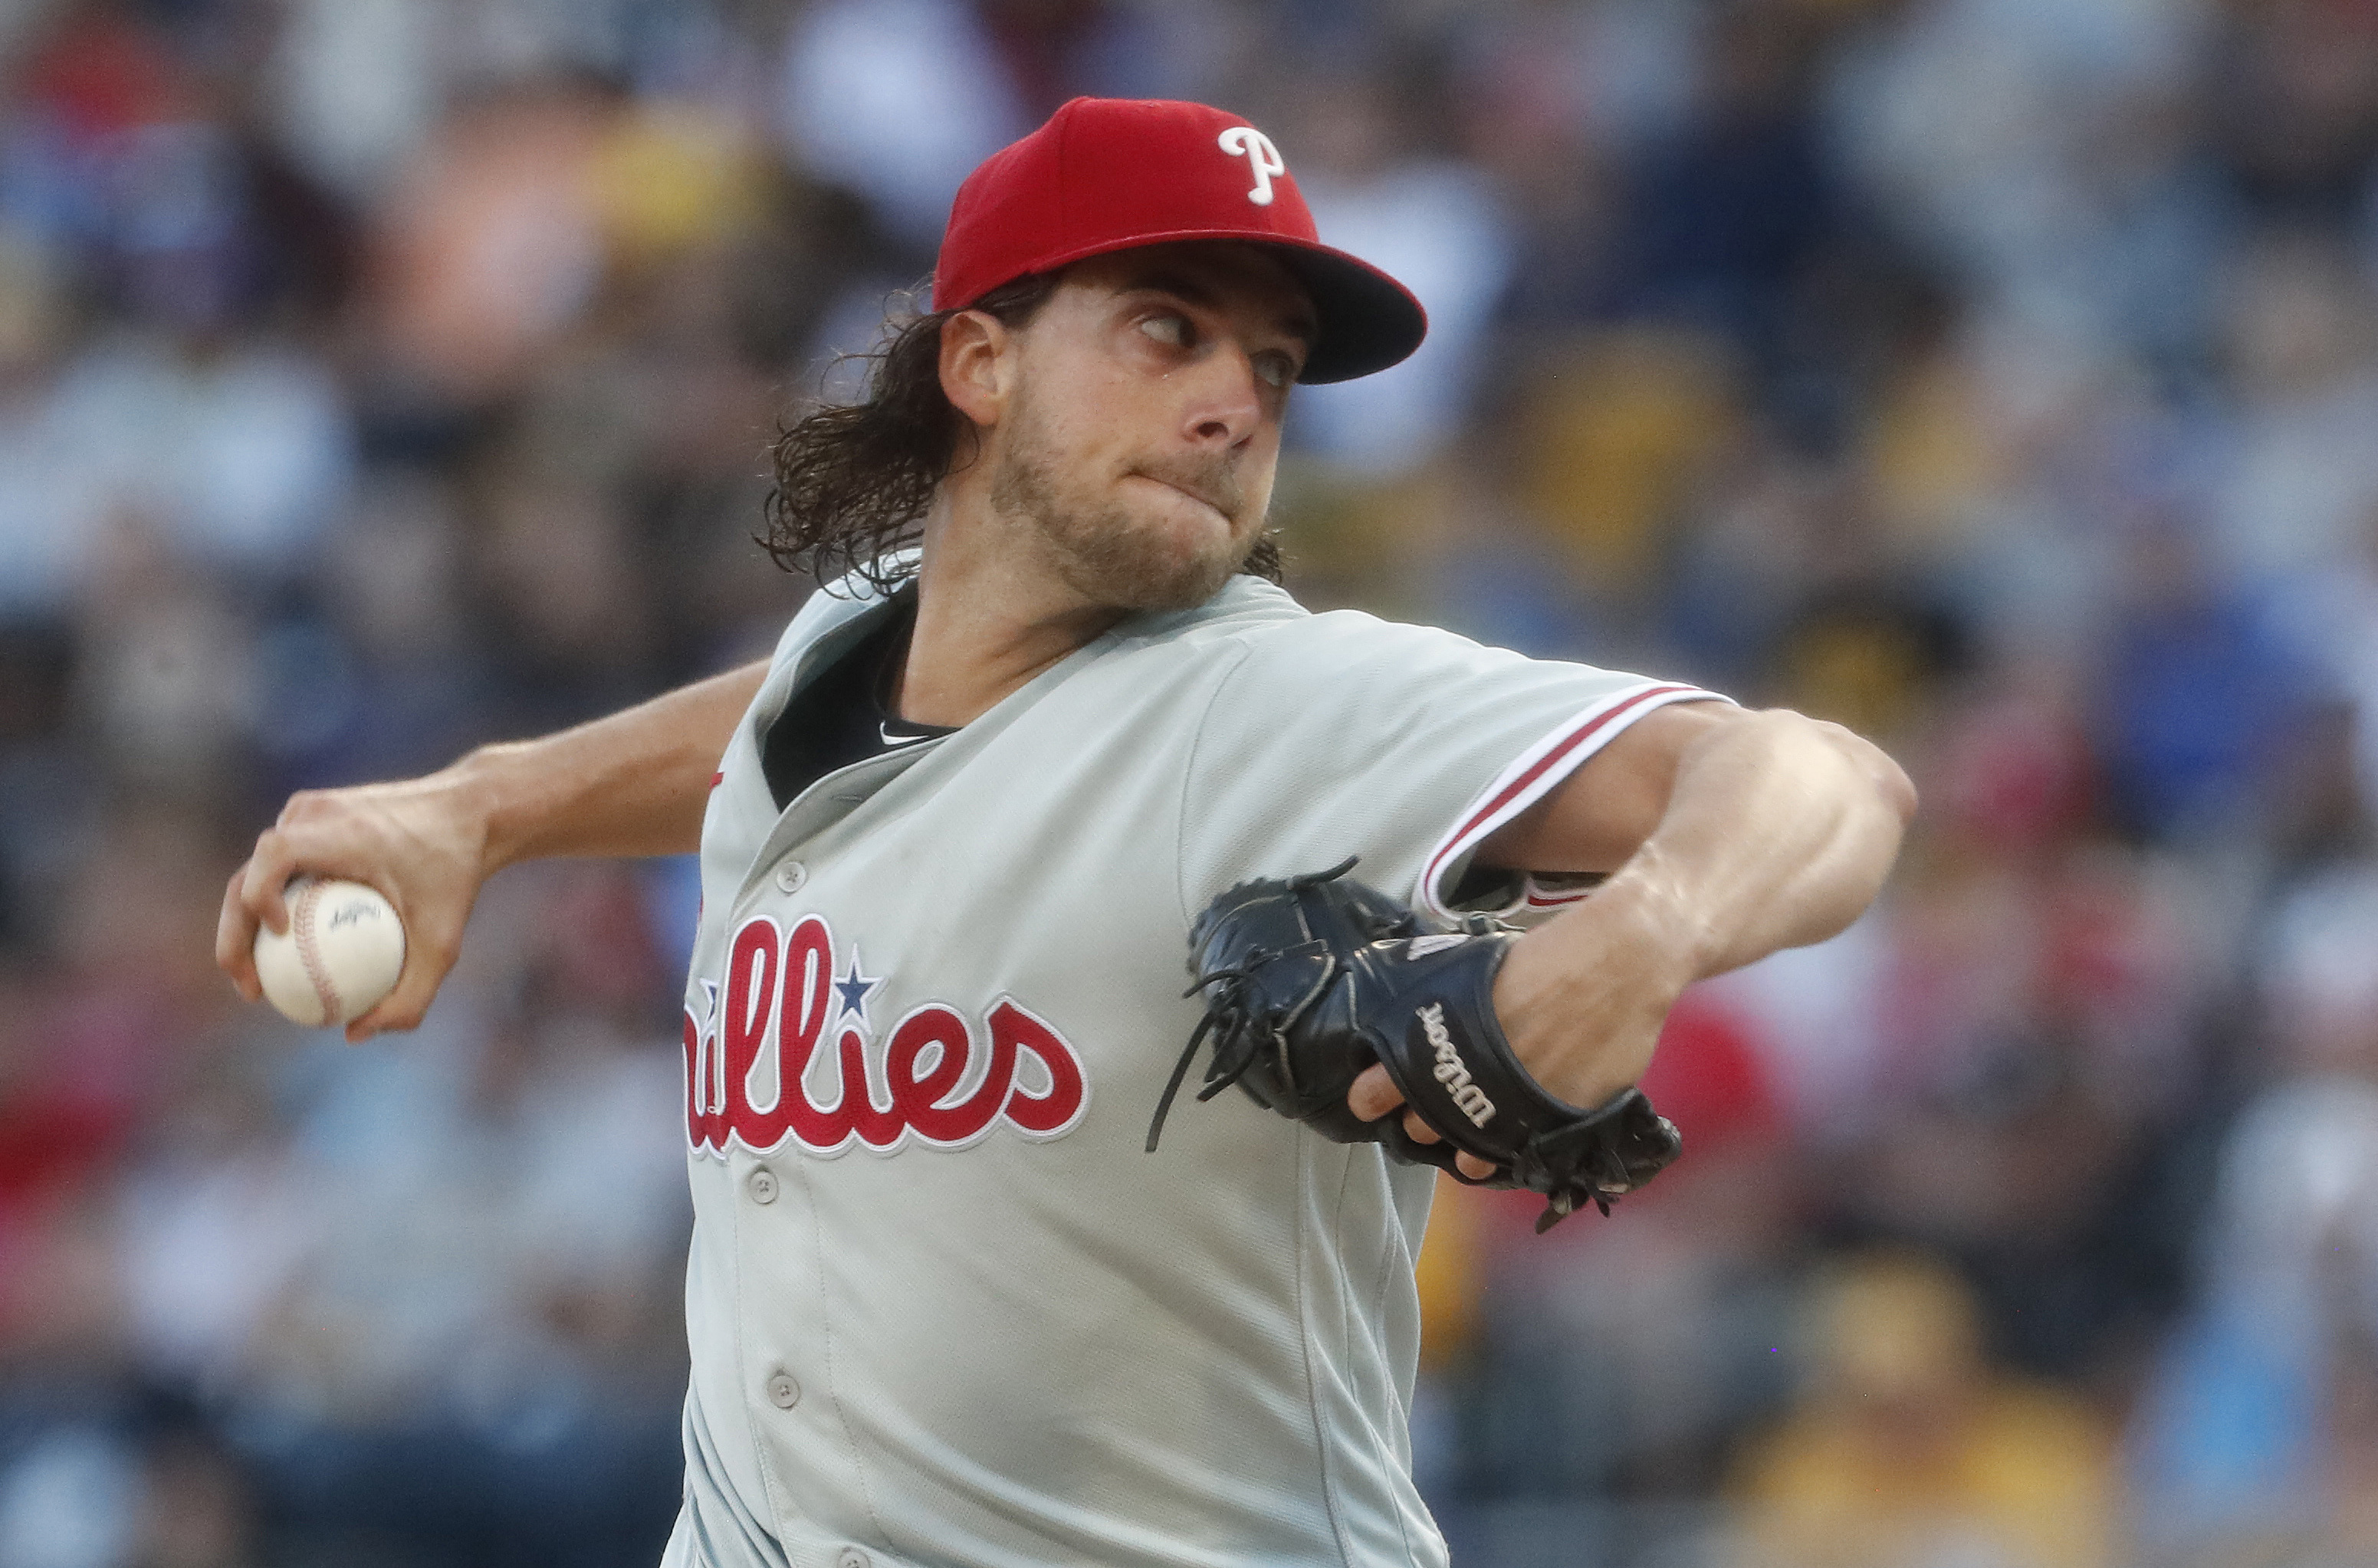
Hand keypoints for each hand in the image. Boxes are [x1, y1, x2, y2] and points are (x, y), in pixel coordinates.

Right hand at [216, 766, 497, 1042]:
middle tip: (250, 990)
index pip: (273, 857)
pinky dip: (274, 905)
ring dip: (246, 923)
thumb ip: (410, 995)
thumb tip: (355, 1034)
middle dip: (234, 935)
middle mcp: (313, 814)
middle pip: (248, 873)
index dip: (256, 897)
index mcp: (338, 830)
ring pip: (258, 871)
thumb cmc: (457, 875)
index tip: (276, 938)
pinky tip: (287, 954)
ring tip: (259, 980)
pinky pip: (281, 865)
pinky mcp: (311, 816)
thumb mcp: (444, 943)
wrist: (471, 813)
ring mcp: (308, 810)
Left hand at [1346, 871, 1695, 1178]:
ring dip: (1464, 1147)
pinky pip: (1523, 1152)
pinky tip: (1507, 1145)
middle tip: (1424, 1115)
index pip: (1380, 1087)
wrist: (1622, 960)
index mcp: (1440, 1035)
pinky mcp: (1559, 1121)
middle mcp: (1472, 1077)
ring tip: (1464, 1145)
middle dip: (1420, 1122)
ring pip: (1471, 1150)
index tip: (1371, 1100)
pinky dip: (1513, 1152)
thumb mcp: (1474, 966)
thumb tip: (1409, 1011)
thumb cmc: (1547, 955)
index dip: (1373, 1096)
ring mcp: (1515, 1105)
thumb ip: (1438, 1000)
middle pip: (1423, 1125)